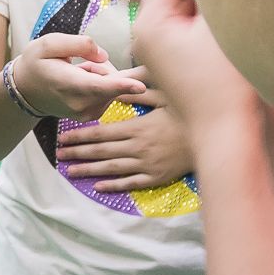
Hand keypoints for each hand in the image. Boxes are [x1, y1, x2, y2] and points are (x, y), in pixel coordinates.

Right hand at [10, 33, 147, 122]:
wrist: (26, 90)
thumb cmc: (37, 63)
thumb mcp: (48, 43)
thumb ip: (78, 44)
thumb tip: (103, 55)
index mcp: (67, 83)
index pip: (98, 85)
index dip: (122, 84)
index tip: (141, 86)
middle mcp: (79, 103)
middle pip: (111, 80)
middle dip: (103, 66)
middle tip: (80, 63)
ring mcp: (87, 113)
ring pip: (111, 85)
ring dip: (100, 75)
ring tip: (76, 73)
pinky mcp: (93, 116)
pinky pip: (109, 93)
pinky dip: (100, 84)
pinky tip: (81, 82)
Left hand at [55, 80, 195, 193]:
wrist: (215, 138)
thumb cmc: (188, 113)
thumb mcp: (164, 96)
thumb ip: (137, 94)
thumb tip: (115, 89)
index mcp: (137, 128)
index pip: (101, 133)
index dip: (80, 136)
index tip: (63, 138)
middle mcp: (137, 148)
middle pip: (101, 151)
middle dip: (78, 153)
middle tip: (59, 155)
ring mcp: (146, 164)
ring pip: (111, 169)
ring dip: (89, 170)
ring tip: (71, 171)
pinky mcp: (156, 177)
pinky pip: (131, 183)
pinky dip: (114, 185)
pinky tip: (99, 186)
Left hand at [131, 0, 263, 140]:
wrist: (225, 133)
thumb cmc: (226, 83)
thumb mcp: (221, 27)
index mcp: (152, 21)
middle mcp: (144, 33)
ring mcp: (154, 48)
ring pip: (176, 4)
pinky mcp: (168, 59)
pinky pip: (180, 23)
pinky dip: (197, 13)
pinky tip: (220, 10)